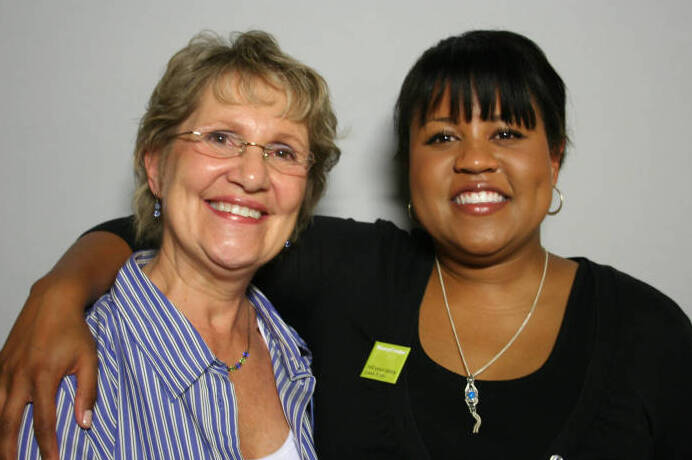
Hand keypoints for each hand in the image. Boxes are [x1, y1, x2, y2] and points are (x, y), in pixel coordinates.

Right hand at [0, 275, 96, 459]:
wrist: (52, 301)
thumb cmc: (75, 331)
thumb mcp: (88, 359)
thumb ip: (87, 392)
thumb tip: (85, 423)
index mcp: (44, 376)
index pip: (44, 421)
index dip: (47, 446)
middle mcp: (19, 375)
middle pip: (9, 421)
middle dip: (9, 449)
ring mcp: (6, 369)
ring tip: (4, 453)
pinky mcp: (0, 364)